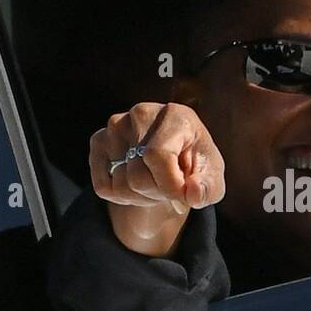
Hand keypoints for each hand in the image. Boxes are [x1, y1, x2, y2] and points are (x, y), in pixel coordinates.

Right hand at [88, 102, 225, 256]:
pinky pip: (104, 187)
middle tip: (169, 186)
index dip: (169, 185)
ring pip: (120, 185)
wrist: (175, 156)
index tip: (183, 195)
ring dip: (141, 197)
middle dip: (157, 193)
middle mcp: (141, 114)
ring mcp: (116, 126)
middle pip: (137, 177)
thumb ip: (208, 188)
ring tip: (155, 182)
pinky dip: (122, 197)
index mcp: (175, 116)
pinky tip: (137, 183)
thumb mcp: (211, 178)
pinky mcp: (99, 141)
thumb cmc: (195, 165)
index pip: (158, 156)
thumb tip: (192, 194)